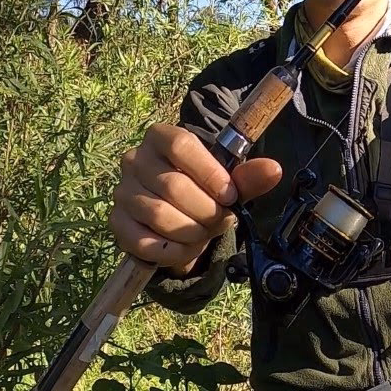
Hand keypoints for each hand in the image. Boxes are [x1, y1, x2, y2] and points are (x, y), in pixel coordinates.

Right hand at [108, 123, 281, 274]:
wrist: (181, 216)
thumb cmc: (205, 190)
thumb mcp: (229, 181)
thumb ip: (249, 176)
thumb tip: (273, 169)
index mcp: (161, 138)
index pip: (181, 146)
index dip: (209, 173)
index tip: (230, 195)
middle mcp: (135, 160)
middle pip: (173, 186)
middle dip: (207, 211)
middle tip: (221, 219)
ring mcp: (123, 192)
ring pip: (161, 215)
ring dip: (193, 232)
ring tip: (204, 232)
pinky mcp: (118, 223)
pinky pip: (146, 243)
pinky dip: (174, 251)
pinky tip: (186, 247)